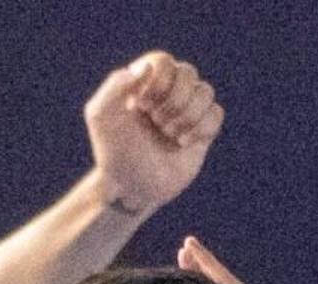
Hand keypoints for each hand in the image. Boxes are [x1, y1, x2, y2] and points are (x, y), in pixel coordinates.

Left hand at [85, 52, 220, 218]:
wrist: (131, 187)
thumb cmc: (113, 152)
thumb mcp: (100, 117)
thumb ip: (114, 86)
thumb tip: (146, 67)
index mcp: (143, 83)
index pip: (162, 61)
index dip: (157, 82)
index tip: (141, 105)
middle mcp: (167, 92)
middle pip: (187, 72)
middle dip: (172, 101)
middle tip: (156, 122)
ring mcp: (187, 109)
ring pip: (205, 91)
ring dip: (186, 116)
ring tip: (168, 135)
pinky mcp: (202, 129)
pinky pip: (216, 113)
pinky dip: (201, 128)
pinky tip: (183, 143)